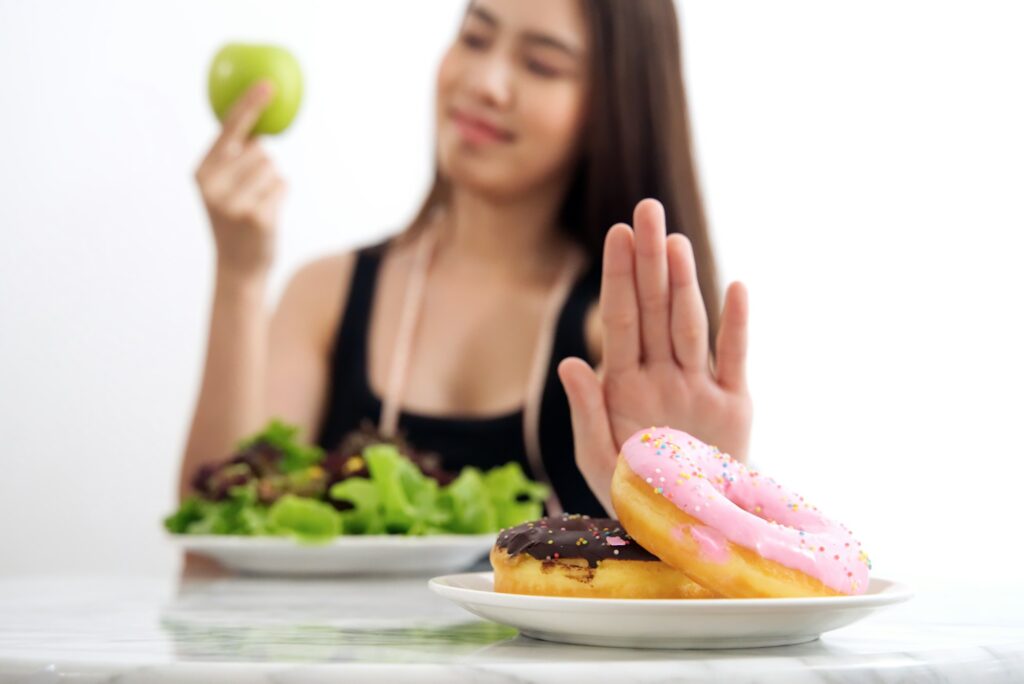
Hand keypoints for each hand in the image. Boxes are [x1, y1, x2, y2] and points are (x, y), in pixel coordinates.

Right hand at [194, 81, 286, 278]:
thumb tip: (260, 131)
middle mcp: (213, 185)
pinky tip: (267, 215)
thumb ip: (233, 160)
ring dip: (273, 184)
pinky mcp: (256, 216)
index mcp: (202, 172)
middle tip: (251, 194)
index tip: (267, 85)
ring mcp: (233, 202)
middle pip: (260, 151)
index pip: (228, 130)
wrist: (237, 267)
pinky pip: (283, 186)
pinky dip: (281, 197)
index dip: (249, 105)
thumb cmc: (235, 222)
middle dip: (263, 167)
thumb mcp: (224, 188)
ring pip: (273, 168)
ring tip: (257, 205)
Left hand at [558, 199, 751, 514]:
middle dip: (649, 260)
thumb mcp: (597, 457)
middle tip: (647, 209)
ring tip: (676, 242)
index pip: (620, 318)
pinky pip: (733, 358)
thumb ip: (586, 411)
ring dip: (684, 284)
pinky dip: (736, 325)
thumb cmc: (633, 493)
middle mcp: (661, 375)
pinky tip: (735, 287)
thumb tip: (571, 362)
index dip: (618, 276)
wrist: (682, 527)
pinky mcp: (733, 406)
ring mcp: (697, 386)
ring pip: (689, 325)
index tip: (617, 233)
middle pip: (654, 308)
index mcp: (624, 383)